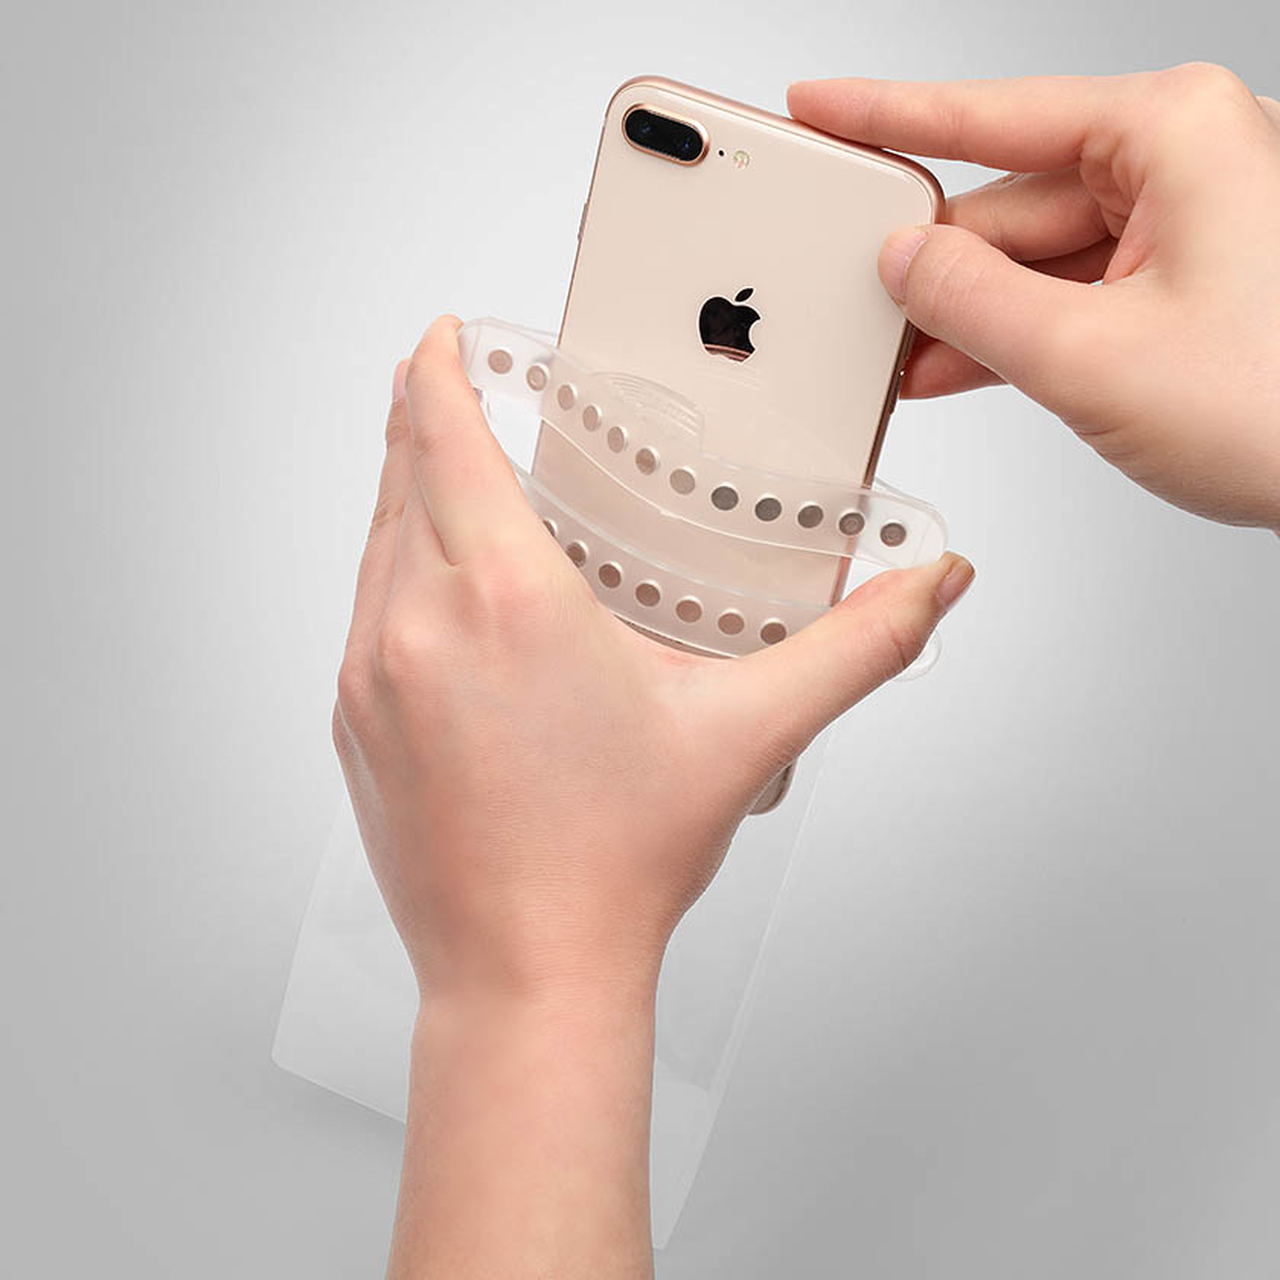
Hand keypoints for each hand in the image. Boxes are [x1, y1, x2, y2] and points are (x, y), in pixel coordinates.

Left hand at [332, 316, 972, 1277]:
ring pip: (375, 539)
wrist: (525, 977)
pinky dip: (398, 568)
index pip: (442, 435)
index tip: (447, 330)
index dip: (436, 365)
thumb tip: (936, 585)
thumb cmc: (619, 863)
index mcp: (504, 601)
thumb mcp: (748, 735)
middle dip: (427, 416)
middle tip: (470, 389)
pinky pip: (366, 606)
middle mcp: (417, 623)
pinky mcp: (352, 720)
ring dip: (412, 493)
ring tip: (464, 481)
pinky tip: (450, 595)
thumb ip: (856, 647)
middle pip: (400, 474)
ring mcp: (370, 674)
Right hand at [789, 63, 1279, 530]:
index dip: (888, 115)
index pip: (992, 115)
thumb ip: (973, 302)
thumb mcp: (1090, 357)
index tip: (824, 109)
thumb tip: (904, 262)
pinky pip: (1072, 291)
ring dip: (968, 315)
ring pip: (1037, 256)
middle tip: (856, 299)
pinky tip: (956, 365)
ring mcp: (1189, 223)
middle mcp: (1185, 161)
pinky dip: (1015, 334)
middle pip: (1011, 199)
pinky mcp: (1188, 280)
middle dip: (932, 263)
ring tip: (900, 358)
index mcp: (1173, 133)